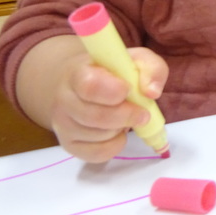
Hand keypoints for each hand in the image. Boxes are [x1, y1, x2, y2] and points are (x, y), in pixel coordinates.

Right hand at [50, 48, 167, 162]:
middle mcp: (64, 100)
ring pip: (98, 136)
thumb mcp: (136, 60)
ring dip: (121, 128)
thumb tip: (152, 92)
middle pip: (95, 116)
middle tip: (143, 113)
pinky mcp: (69, 145)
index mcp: (79, 73)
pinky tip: (117, 131)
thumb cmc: (114, 72)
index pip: (90, 86)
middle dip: (126, 116)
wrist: (82, 84)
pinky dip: (115, 145)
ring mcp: (63, 125)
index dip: (114, 91)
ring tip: (124, 116)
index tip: (129, 90)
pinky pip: (97, 153)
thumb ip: (151, 69)